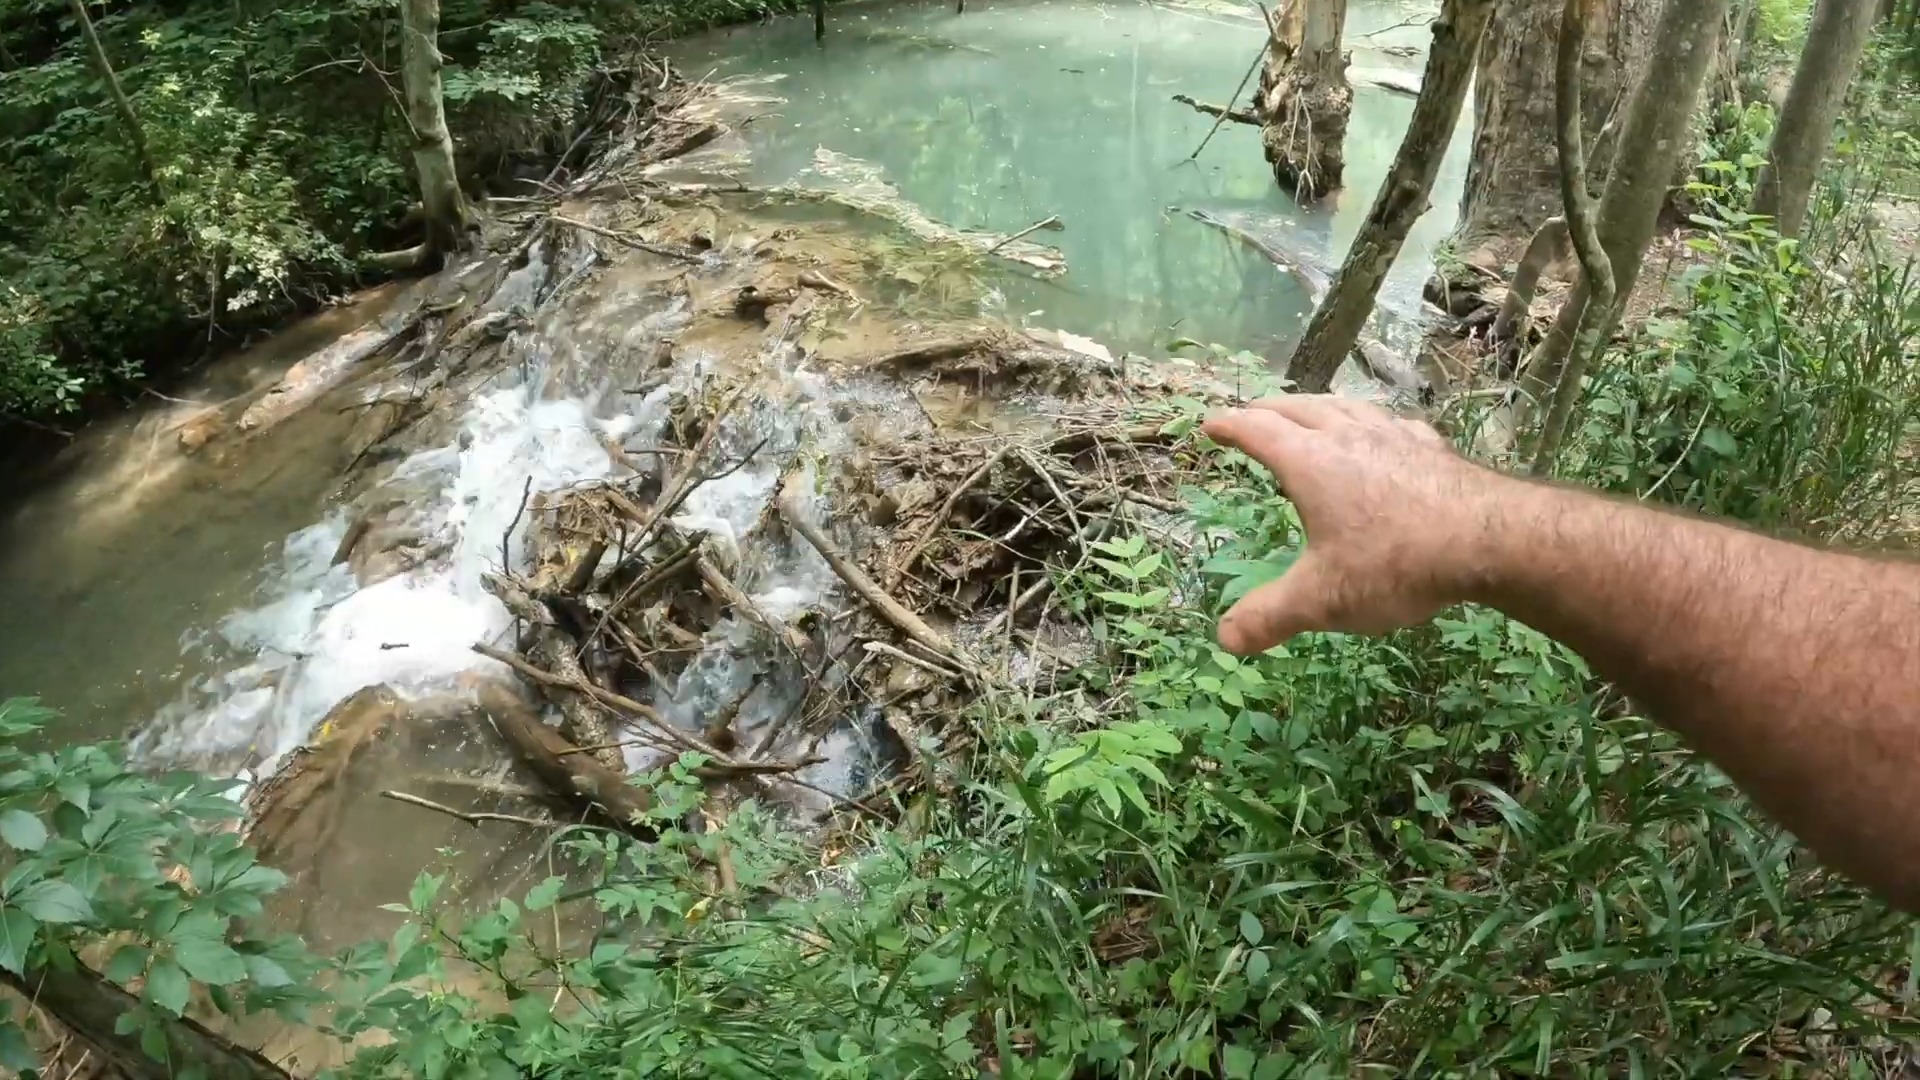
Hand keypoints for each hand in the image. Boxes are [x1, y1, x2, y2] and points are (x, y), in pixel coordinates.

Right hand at [1200, 396, 1518, 653]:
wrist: (1492, 540)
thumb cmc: (1395, 564)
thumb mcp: (1322, 599)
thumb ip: (1270, 616)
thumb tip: (1225, 639)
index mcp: (1311, 462)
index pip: (1258, 431)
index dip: (1230, 425)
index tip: (1211, 423)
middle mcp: (1348, 437)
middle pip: (1300, 409)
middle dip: (1270, 409)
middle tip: (1252, 411)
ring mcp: (1395, 438)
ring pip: (1347, 408)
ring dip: (1320, 406)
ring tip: (1312, 411)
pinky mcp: (1433, 449)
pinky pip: (1392, 425)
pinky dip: (1373, 424)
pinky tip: (1386, 434)